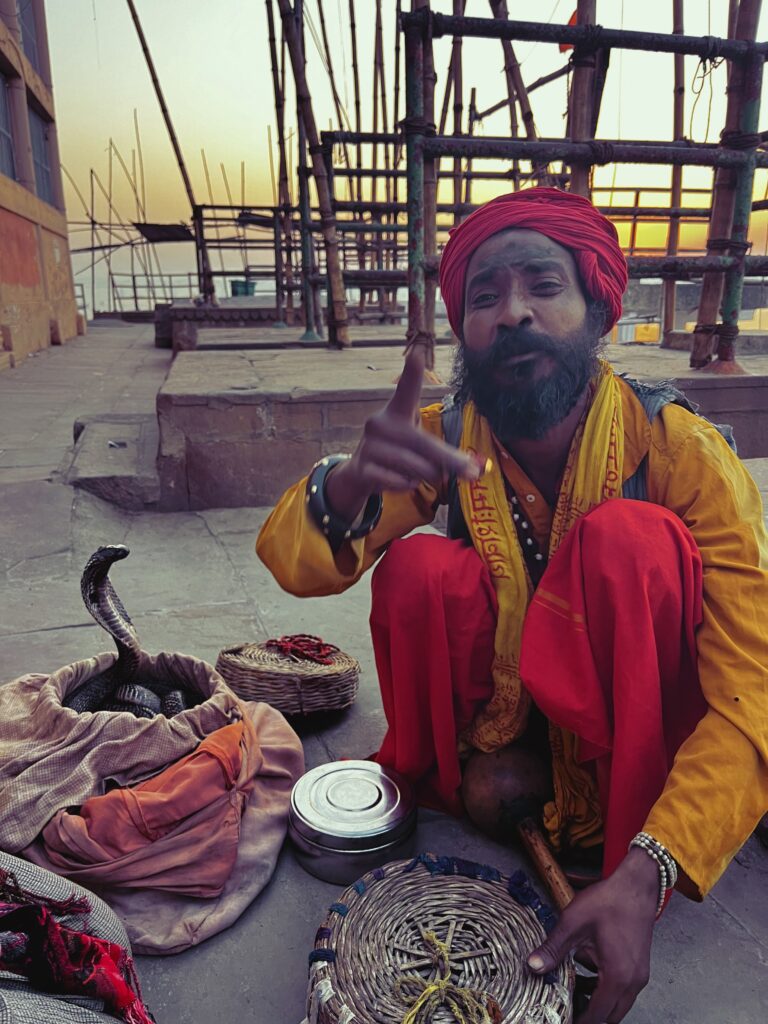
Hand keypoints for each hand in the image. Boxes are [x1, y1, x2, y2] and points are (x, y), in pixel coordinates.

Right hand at [325, 344, 482, 521]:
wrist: (360, 473)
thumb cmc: (399, 450)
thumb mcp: (416, 441)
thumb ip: (444, 451)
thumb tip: (474, 469)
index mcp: (397, 412)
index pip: (406, 389)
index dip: (412, 373)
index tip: (417, 354)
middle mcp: (380, 424)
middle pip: (426, 445)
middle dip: (452, 462)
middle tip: (471, 473)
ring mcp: (370, 446)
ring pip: (418, 468)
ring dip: (429, 477)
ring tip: (421, 475)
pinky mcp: (364, 469)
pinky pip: (402, 482)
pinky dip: (409, 486)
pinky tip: (403, 480)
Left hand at [527, 848, 659, 1022]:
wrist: (636, 884)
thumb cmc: (609, 901)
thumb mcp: (573, 922)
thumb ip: (553, 948)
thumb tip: (533, 967)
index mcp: (617, 976)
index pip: (597, 1016)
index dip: (579, 1021)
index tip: (563, 1020)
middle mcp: (633, 982)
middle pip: (610, 1016)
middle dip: (588, 1016)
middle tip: (567, 1008)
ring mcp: (639, 975)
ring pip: (617, 1004)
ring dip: (596, 1002)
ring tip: (571, 989)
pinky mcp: (639, 966)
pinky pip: (622, 990)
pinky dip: (604, 989)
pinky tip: (586, 972)